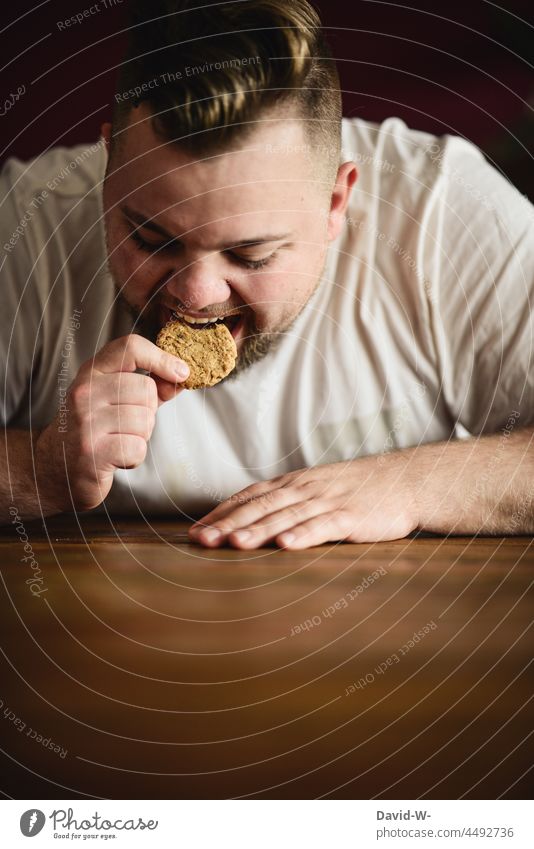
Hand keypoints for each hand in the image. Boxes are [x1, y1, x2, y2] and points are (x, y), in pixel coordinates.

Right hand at [34, 334, 188, 512]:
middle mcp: (84, 392)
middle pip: (146, 389)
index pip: (131, 348)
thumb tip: (182, 376)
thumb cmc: (94, 430)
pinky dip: (133, 458)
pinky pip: (137, 448)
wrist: (54, 467)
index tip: (181, 372)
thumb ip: (149, 387)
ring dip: (141, 436)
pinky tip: (115, 458)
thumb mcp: (117, 400)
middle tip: (128, 425)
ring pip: (145, 420)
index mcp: (92, 372)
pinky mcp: (91, 452)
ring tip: (119, 440)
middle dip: (148, 411)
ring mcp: (85, 421)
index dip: (162, 358)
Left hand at [188, 456, 419, 549]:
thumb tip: (252, 520)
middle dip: (228, 524)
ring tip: (233, 544)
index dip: (221, 513)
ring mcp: (327, 501)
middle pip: (260, 506)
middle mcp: (304, 489)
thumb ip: (287, 501)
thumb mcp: (317, 488)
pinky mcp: (350, 516)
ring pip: (286, 516)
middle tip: (200, 541)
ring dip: (257, 530)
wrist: (404, 479)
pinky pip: (323, 526)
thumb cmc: (356, 489)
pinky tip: (285, 546)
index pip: (249, 496)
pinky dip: (303, 535)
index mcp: (293, 483)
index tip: (195, 531)